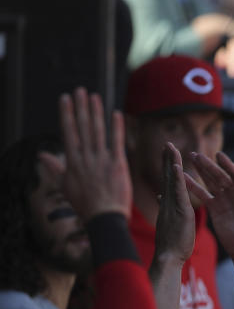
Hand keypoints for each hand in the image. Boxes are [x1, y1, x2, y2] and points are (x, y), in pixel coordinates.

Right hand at [58, 88, 131, 219]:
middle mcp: (86, 158)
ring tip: (94, 96)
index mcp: (73, 162)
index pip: (69, 132)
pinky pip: (117, 143)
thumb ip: (55, 167)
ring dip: (96, 113)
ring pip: (98, 132)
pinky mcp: (118, 165)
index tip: (65, 98)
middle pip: (83, 128)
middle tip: (80, 90)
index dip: (67, 114)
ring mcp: (102, 161)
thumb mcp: (65, 185)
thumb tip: (41, 156)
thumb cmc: (85, 204)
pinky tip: (116, 113)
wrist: (104, 218)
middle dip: (81, 108)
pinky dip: (117, 128)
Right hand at [154, 143, 195, 264]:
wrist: (168, 259)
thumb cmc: (170, 245)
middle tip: (167, 143)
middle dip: (167, 159)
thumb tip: (160, 197)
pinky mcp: (181, 211)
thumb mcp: (167, 222)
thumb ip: (165, 207)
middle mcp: (168, 202)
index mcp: (168, 204)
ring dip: (171, 162)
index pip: (168, 182)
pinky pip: (178, 192)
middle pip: (168, 176)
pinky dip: (177, 178)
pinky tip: (177, 166)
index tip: (166, 153)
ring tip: (170, 146)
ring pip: (172, 180)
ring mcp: (173, 206)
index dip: (168, 167)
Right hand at [185, 150, 233, 257]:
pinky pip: (203, 195)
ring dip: (201, 170)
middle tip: (196, 154)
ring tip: (190, 158)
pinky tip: (184, 178)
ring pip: (211, 182)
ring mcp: (224, 199)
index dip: (228, 165)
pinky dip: (193, 186)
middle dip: (209, 165)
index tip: (219, 155)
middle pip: (220, 176)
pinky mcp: (215, 208)